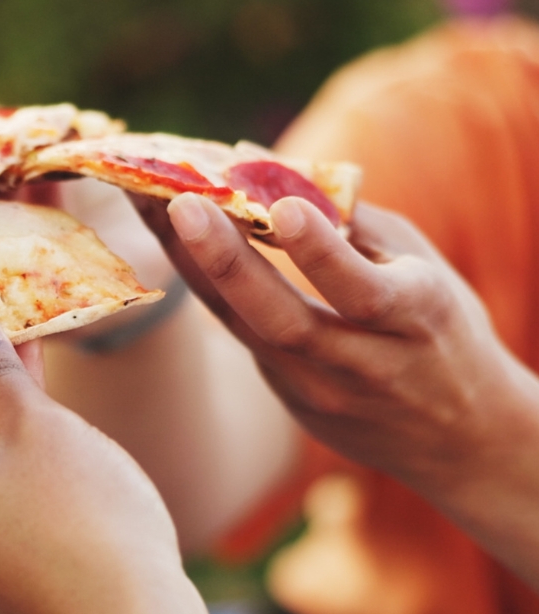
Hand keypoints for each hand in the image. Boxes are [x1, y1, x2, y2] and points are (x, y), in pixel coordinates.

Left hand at [138, 191, 538, 588]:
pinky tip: (174, 244)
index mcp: (417, 320)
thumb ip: (354, 226)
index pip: (363, 292)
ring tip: (151, 210)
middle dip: (228, 263)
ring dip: (195, 270)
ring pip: (247, 331)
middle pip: (284, 322)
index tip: (281, 207)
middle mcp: (364, 364)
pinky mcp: (289, 401)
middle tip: (179, 206)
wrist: (460, 441)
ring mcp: (319, 392)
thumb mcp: (423, 268)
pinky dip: (210, 290)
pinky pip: (243, 339)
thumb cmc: (441, 330)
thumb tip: (278, 172)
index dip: (321, 252)